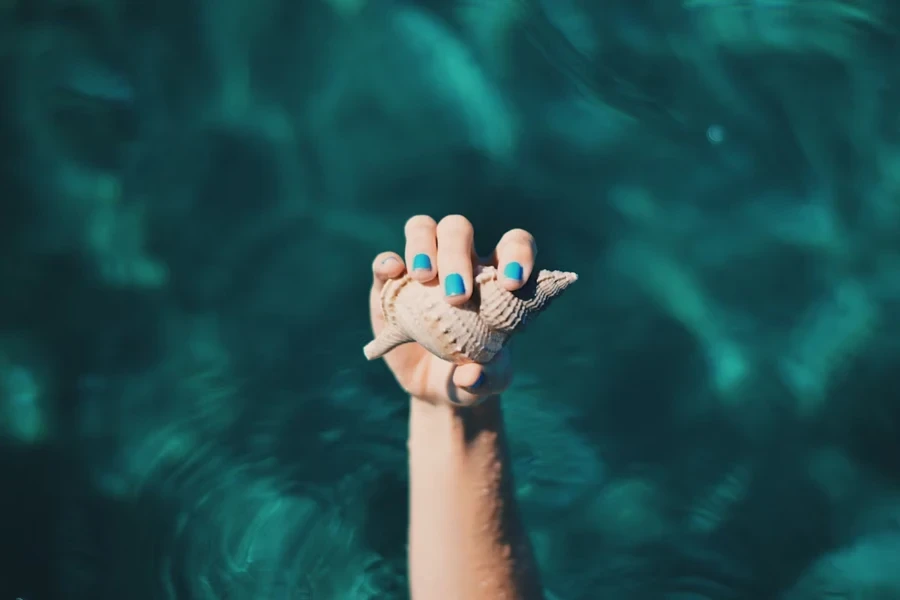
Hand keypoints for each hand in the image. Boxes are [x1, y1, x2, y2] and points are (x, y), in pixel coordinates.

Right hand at [369, 215, 537, 405]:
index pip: (513, 244)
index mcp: (495, 278)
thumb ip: (487, 378)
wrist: (438, 389)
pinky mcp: (390, 287)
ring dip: (423, 245)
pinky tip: (394, 274)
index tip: (512, 283)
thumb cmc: (475, 376)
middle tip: (456, 296)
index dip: (517, 254)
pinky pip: (385, 263)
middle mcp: (460, 263)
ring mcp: (423, 269)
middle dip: (457, 255)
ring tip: (424, 278)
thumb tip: (470, 375)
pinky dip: (387, 263)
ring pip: (423, 228)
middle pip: (458, 229)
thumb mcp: (489, 383)